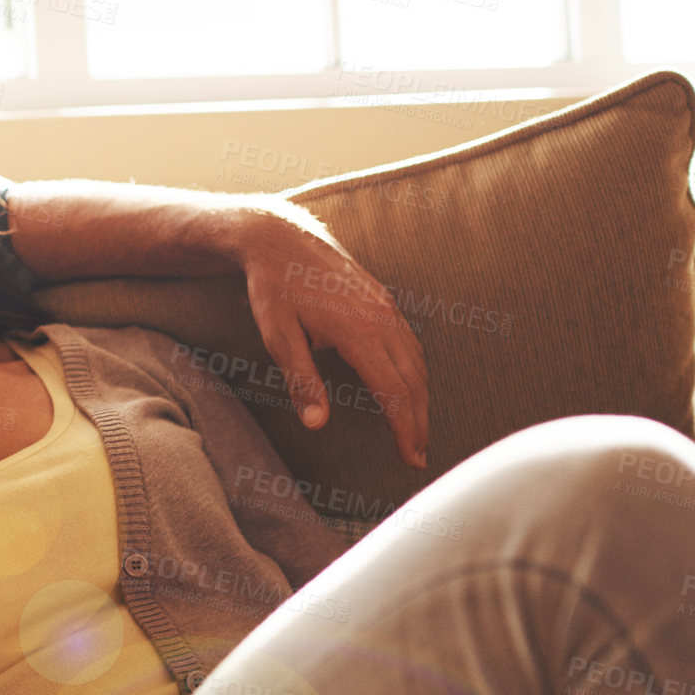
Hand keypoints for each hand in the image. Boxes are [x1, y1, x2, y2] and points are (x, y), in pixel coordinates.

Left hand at [235, 204, 428, 468]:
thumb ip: (300, 379)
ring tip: (417, 430)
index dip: (405, 427)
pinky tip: (410, 388)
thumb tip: (317, 424)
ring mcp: (386, 306)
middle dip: (419, 421)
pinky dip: (416, 371)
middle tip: (418, 457)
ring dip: (421, 397)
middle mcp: (381, 318)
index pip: (393, 390)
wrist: (280, 237)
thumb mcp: (276, 334)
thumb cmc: (273, 287)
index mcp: (357, 331)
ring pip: (417, 360)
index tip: (410, 458)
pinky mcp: (384, 299)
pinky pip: (410, 341)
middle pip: (413, 379)